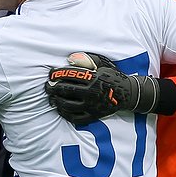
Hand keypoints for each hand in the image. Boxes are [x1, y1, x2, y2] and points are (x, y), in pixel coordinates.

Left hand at [44, 52, 159, 124]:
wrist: (128, 94)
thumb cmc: (113, 77)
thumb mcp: (102, 65)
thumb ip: (87, 61)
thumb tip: (70, 59)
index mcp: (93, 78)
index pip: (69, 76)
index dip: (57, 74)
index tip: (51, 74)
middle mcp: (91, 93)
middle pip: (65, 91)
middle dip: (53, 88)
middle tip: (47, 86)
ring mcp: (92, 106)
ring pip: (68, 105)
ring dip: (57, 101)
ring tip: (52, 97)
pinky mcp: (93, 116)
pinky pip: (75, 117)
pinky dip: (65, 114)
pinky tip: (60, 109)